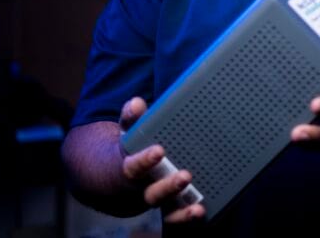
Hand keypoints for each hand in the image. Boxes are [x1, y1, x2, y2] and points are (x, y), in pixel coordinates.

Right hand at [118, 97, 205, 222]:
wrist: (118, 179)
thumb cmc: (130, 149)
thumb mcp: (127, 132)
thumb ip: (131, 117)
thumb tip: (136, 103)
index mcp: (129, 168)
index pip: (133, 167)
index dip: (145, 160)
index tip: (159, 151)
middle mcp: (142, 188)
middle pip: (152, 192)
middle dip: (168, 186)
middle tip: (185, 176)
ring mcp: (155, 199)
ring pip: (165, 208)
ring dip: (181, 208)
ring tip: (197, 206)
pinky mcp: (167, 207)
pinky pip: (175, 216)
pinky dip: (186, 216)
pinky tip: (201, 211)